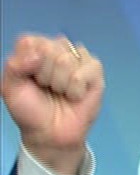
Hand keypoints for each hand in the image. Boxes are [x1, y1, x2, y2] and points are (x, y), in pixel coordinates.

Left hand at [2, 34, 104, 174]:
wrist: (50, 133)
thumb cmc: (30, 109)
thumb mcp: (10, 87)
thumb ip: (14, 66)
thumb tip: (37, 56)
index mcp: (36, 49)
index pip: (31, 41)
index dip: (27, 62)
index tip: (29, 79)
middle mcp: (58, 49)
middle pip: (49, 48)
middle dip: (44, 75)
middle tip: (46, 88)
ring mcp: (78, 58)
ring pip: (66, 60)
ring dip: (59, 84)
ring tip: (60, 92)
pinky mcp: (95, 70)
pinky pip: (83, 73)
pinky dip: (75, 89)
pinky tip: (75, 95)